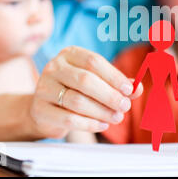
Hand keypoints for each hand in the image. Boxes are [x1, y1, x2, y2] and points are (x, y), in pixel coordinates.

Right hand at [29, 46, 143, 138]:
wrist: (45, 109)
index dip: (114, 76)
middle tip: (124, 106)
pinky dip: (89, 124)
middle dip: (109, 95)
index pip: (93, 61)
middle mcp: (54, 67)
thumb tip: (137, 88)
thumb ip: (116, 84)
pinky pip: (68, 119)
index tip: (129, 89)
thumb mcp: (95, 82)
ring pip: (77, 101)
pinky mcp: (40, 109)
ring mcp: (44, 87)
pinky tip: (102, 124)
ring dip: (102, 111)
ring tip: (117, 118)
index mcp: (69, 54)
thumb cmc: (75, 91)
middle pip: (85, 80)